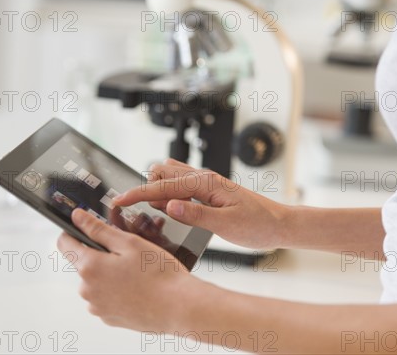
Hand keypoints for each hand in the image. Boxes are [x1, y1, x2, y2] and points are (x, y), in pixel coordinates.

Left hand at [57, 208, 199, 331]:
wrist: (178, 307)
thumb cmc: (159, 274)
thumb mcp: (129, 242)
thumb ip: (98, 229)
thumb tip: (77, 217)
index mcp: (90, 267)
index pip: (65, 243)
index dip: (74, 231)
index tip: (86, 228)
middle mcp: (87, 290)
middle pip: (84, 263)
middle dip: (101, 254)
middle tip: (129, 251)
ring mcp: (98, 306)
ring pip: (96, 281)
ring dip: (110, 274)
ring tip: (138, 272)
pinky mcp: (109, 318)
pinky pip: (107, 297)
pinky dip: (118, 290)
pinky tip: (138, 287)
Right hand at [112, 159, 289, 249]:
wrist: (278, 224)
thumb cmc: (257, 225)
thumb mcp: (226, 225)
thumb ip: (196, 214)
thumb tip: (168, 205)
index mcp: (206, 183)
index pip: (163, 186)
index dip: (137, 194)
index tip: (118, 202)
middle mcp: (204, 178)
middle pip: (161, 172)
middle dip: (146, 189)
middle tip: (140, 212)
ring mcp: (206, 183)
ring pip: (170, 177)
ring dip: (157, 191)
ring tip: (155, 214)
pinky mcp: (208, 192)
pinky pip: (181, 187)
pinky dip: (169, 196)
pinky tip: (171, 211)